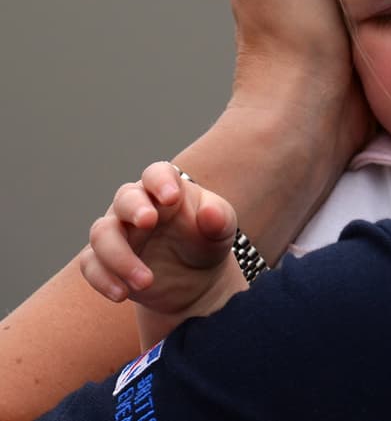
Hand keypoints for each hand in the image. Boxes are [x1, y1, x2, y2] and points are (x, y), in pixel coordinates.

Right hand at [79, 163, 245, 343]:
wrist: (195, 279)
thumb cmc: (207, 241)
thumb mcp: (222, 230)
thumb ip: (219, 218)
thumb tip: (210, 213)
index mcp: (166, 190)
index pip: (156, 174)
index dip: (160, 181)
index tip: (172, 197)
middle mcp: (137, 206)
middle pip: (124, 198)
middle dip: (134, 208)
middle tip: (148, 222)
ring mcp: (118, 232)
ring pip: (101, 233)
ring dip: (119, 257)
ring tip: (146, 282)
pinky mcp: (104, 260)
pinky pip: (90, 264)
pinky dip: (102, 279)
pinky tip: (122, 295)